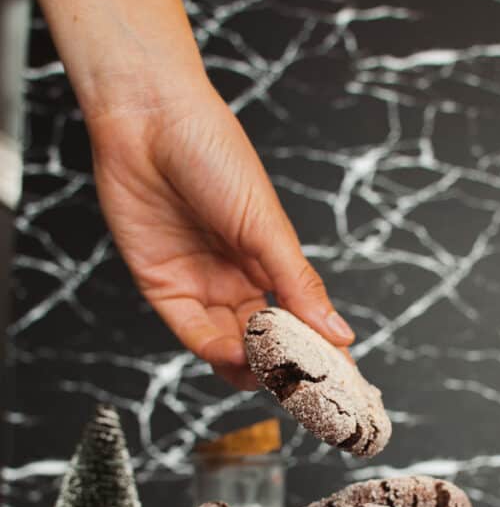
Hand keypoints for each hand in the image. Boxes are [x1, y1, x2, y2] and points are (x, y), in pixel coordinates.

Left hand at [87, 81, 354, 388]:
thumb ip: (299, 284)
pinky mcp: (163, 288)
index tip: (344, 380)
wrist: (148, 118)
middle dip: (285, 368)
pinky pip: (193, 332)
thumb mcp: (266, 224)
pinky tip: (237, 356)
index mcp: (268, 261)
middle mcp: (236, 279)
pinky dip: (216, 350)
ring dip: (250, 366)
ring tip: (271, 374)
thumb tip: (340, 334)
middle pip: (265, 341)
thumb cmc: (212, 152)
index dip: (320, 352)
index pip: (300, 319)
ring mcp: (200, 285)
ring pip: (230, 346)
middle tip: (306, 388)